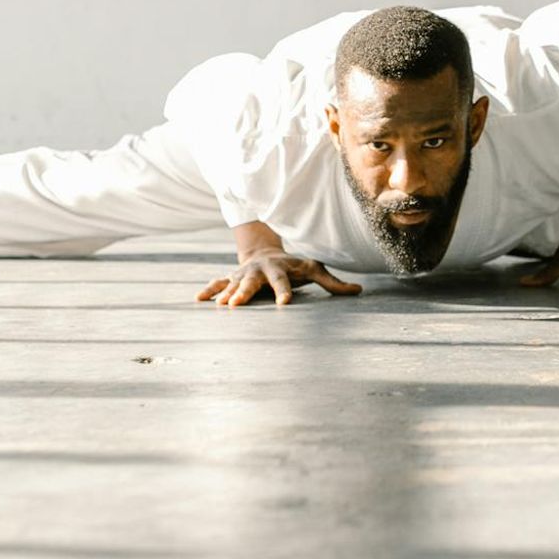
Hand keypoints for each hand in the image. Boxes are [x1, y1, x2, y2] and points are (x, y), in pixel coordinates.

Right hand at [197, 251, 362, 306]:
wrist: (266, 251)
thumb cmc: (294, 266)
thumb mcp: (314, 270)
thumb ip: (334, 282)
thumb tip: (360, 290)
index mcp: (279, 270)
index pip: (283, 282)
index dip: (284, 292)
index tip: (284, 304)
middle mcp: (259, 271)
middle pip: (251, 282)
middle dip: (244, 293)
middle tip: (237, 305)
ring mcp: (243, 274)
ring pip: (232, 284)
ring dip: (225, 294)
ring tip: (220, 307)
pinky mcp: (231, 277)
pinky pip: (217, 283)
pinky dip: (208, 290)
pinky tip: (198, 300)